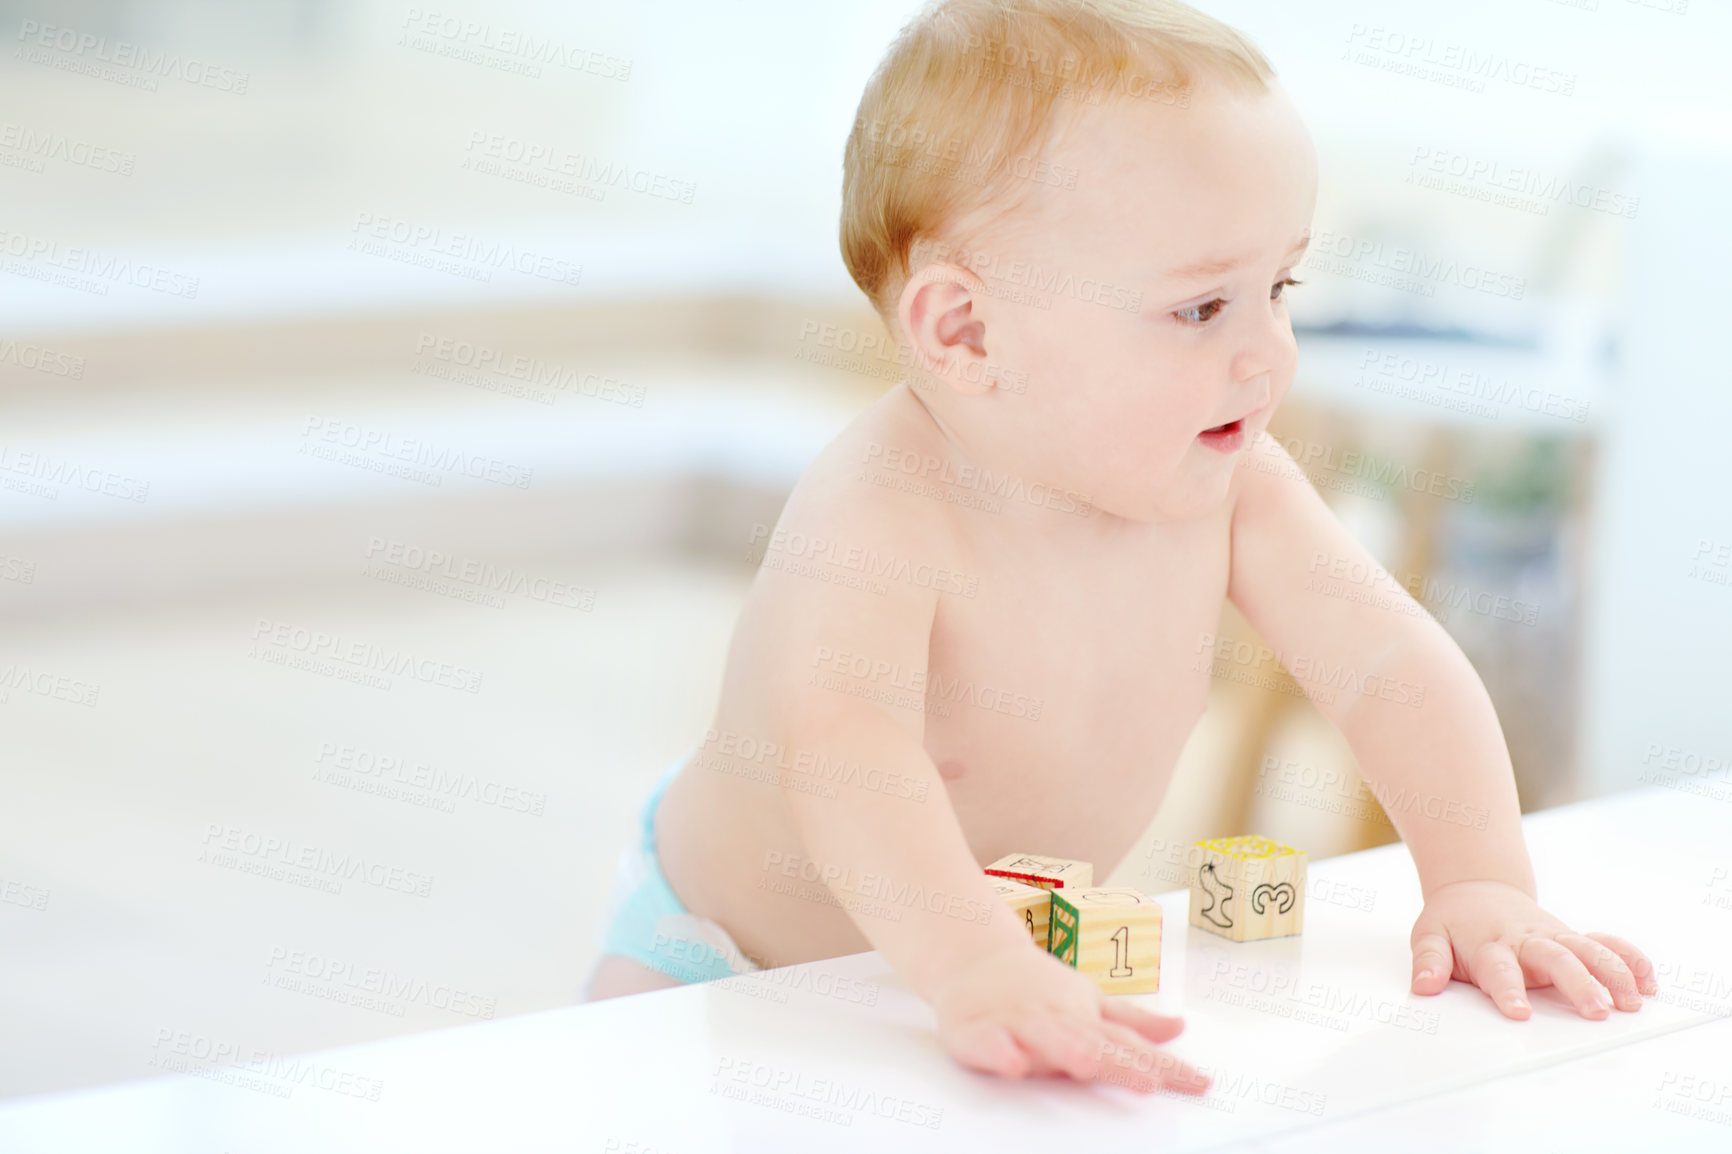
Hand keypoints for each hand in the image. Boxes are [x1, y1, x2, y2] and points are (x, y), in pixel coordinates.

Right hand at [930, 944, 1209, 1093]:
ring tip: (1084, 1065)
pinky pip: (988, 1043)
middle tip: (1147, 1082)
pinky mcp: (976, 1030)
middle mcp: (1057, 1022)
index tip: (1200, 1084)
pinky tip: (1014, 1064)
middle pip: (1091, 1045)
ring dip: (1064, 1050)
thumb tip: (1179, 1028)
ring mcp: (1018, 1024)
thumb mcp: (1089, 1000)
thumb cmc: (1038, 987)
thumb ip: (1132, 1021)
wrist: (974, 956)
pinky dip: (999, 1052)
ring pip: (1043, 1039)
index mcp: (1085, 1019)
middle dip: (1118, 1064)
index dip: (1165, 1065)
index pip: (1131, 1045)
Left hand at [1409, 879, 1657, 1019]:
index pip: (1499, 970)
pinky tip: (1647, 980)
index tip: (1519, 1012)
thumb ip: (1429, 962)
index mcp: (1489, 945)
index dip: (1508, 991)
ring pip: (1588, 951)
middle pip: (1556, 960)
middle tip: (1596, 1011)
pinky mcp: (1570, 937)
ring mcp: (1553, 937)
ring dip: (1612, 973)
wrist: (1476, 887)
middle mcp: (1526, 941)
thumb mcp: (1429, 935)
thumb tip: (1423, 988)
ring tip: (1632, 1001)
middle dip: (1578, 985)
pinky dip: (1627, 957)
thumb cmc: (1453, 920)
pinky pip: (1604, 943)